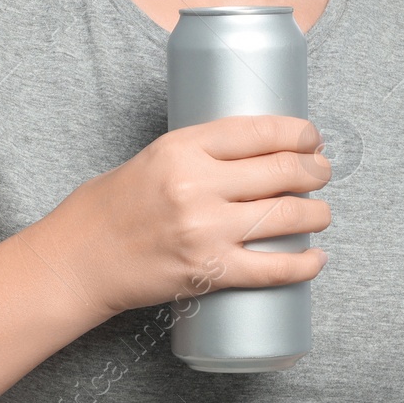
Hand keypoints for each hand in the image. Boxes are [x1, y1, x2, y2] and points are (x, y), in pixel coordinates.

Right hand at [38, 114, 332, 323]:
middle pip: (279, 170)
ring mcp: (205, 231)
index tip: (311, 137)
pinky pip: (272, 269)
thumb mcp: (153, 158)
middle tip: (322, 172)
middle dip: (314, 170)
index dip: (297, 133)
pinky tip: (316, 260)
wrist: (81, 258)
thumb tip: (254, 154)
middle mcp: (197, 185)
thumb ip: (199, 155)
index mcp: (182, 148)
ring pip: (285, 216)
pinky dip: (302, 266)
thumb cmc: (112, 206)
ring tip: (322, 213)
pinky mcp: (209, 272)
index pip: (257, 130)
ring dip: (316, 214)